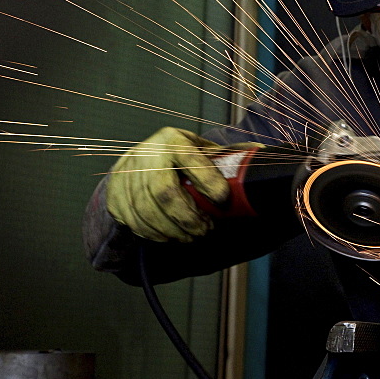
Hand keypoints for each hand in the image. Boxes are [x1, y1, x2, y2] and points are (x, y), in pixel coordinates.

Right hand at [106, 127, 229, 241]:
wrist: (143, 156)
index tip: (223, 200)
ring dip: (172, 231)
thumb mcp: (204, 149)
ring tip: (191, 236)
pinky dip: (153, 233)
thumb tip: (264, 155)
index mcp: (173, 141)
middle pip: (164, 194)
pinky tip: (169, 236)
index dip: (208, 182)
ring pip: (146, 212)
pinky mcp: (115, 194)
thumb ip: (231, 156)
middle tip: (205, 230)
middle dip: (188, 218)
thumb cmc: (183, 156)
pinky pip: (132, 220)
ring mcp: (127, 175)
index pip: (191, 160)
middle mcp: (147, 155)